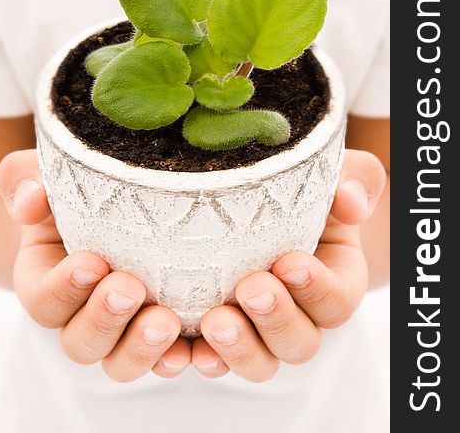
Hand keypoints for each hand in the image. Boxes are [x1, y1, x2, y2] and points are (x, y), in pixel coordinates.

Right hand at [0, 149, 190, 380]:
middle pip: (81, 341)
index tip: (91, 262)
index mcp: (48, 282)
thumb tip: (30, 200)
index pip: (44, 299)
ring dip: (141, 348)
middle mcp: (81, 316)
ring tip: (167, 322)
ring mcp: (122, 331)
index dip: (63, 288)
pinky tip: (199, 350)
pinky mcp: (160, 334)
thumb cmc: (78, 192)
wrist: (119, 210)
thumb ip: (26, 181)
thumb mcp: (49, 176)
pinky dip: (180, 359)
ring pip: (120, 361)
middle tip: (130, 289)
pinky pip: (166, 359)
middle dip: (104, 319)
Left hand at [191, 150, 385, 380]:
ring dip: (239, 348)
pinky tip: (185, 350)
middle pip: (299, 342)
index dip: (316, 288)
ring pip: (260, 362)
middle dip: (276, 320)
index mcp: (334, 282)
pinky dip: (201, 359)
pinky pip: (215, 360)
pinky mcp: (222, 336)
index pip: (336, 300)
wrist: (266, 211)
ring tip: (215, 321)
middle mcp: (301, 316)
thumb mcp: (335, 178)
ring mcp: (260, 331)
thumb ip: (356, 181)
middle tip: (250, 288)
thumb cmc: (305, 194)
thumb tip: (350, 200)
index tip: (290, 261)